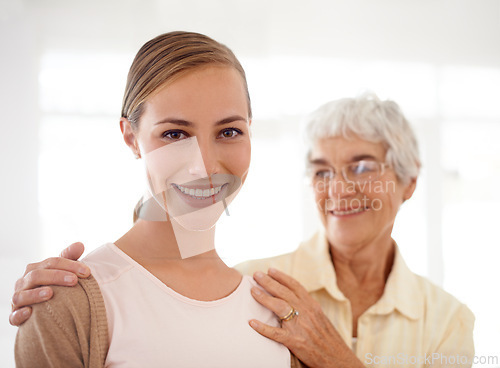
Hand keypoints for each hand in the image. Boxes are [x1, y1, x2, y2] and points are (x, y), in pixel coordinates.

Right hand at [9, 242, 89, 325]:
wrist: (41, 310)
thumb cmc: (53, 286)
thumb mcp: (61, 271)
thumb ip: (69, 258)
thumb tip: (80, 245)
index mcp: (35, 269)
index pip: (52, 262)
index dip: (70, 265)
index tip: (87, 271)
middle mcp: (24, 282)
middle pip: (37, 275)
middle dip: (56, 276)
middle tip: (74, 280)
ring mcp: (18, 299)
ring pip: (21, 295)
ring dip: (35, 294)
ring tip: (50, 293)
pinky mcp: (15, 316)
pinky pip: (14, 316)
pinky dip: (19, 314)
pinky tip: (30, 312)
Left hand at [249, 268, 363, 367]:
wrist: (338, 360)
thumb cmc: (329, 340)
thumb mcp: (321, 318)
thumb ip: (307, 309)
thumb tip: (294, 300)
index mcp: (312, 306)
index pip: (295, 286)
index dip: (282, 277)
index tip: (270, 270)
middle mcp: (306, 312)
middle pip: (284, 292)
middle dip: (268, 282)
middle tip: (256, 275)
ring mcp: (300, 326)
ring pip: (279, 306)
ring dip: (264, 297)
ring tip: (252, 291)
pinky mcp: (295, 341)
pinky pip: (275, 333)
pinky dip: (262, 328)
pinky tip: (251, 322)